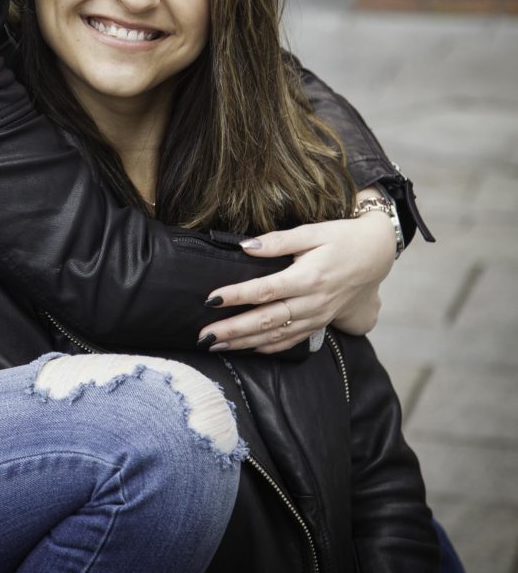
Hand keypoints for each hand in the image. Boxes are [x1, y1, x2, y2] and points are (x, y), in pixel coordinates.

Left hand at [198, 206, 395, 353]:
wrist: (376, 255)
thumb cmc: (342, 239)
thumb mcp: (313, 231)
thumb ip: (279, 240)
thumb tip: (247, 246)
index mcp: (308, 278)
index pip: (264, 290)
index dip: (236, 295)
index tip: (211, 299)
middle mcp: (312, 303)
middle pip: (266, 320)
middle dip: (232, 330)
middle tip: (204, 335)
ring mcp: (316, 317)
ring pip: (275, 336)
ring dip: (244, 343)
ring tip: (216, 346)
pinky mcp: (319, 323)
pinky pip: (291, 341)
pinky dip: (268, 348)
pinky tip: (247, 349)